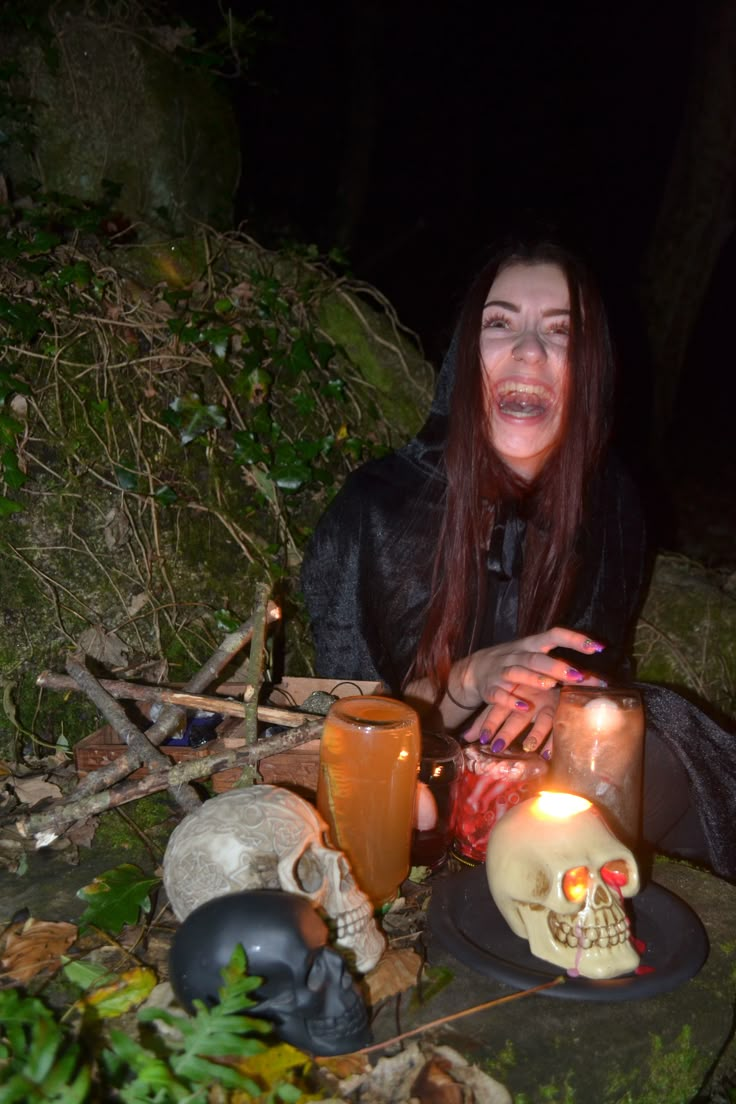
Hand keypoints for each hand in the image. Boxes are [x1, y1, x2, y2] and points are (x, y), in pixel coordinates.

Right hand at [459, 627, 605, 751]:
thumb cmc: (514, 663)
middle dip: (555, 666)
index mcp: (530, 645)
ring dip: (533, 679)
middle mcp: (515, 655)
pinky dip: (512, 701)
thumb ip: (559, 664)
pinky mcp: (490, 689)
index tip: (598, 648)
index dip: (575, 640)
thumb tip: (595, 678)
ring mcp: (501, 671)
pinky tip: (525, 707)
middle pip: (535, 658)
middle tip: (577, 675)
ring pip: (517, 672)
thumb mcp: (533, 657)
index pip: (554, 635)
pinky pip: (500, 694)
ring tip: (550, 685)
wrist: (474, 670)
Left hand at [463, 685, 558, 753]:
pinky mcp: (563, 707)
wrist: (556, 666)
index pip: (498, 710)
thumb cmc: (526, 686)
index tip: (481, 738)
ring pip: (542, 719)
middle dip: (507, 732)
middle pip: (518, 717)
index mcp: (513, 695)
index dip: (489, 723)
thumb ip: (487, 718)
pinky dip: (555, 739)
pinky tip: (549, 753)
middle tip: (498, 747)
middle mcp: (529, 699)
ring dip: (535, 734)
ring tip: (527, 747)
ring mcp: (548, 703)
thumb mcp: (506, 700)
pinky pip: (561, 724)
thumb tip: (465, 737)